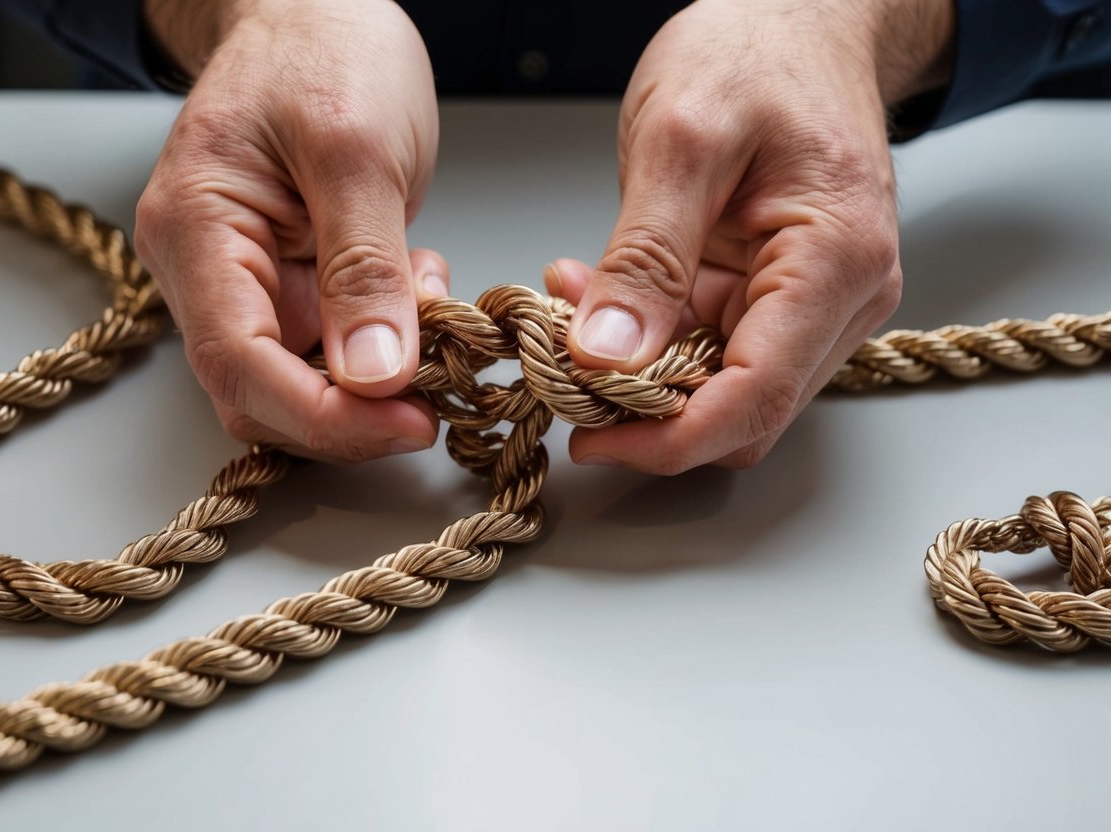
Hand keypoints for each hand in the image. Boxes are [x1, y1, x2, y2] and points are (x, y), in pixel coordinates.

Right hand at [135, 0, 443, 461]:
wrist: (320, 9)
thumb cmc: (326, 51)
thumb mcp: (359, 152)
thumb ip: (365, 267)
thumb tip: (374, 376)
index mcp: (196, 232)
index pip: (239, 366)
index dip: (324, 416)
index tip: (408, 425)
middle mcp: (207, 269)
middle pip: (262, 392)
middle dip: (352, 411)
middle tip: (435, 398)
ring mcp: (249, 278)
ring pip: (302, 380)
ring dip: (377, 377)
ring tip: (437, 321)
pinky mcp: (291, 279)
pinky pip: (332, 344)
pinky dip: (386, 340)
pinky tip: (420, 291)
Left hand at [553, 0, 953, 473]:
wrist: (800, 15)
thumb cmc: (757, 49)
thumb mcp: (682, 139)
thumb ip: (646, 256)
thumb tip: (607, 358)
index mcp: (834, 264)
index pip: (754, 399)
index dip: (666, 440)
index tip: (589, 439)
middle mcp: (840, 300)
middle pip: (741, 411)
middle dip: (647, 411)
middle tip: (562, 376)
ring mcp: (813, 302)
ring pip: (721, 389)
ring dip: (640, 375)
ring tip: (570, 313)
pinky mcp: (777, 293)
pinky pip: (710, 347)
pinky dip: (649, 342)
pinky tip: (600, 298)